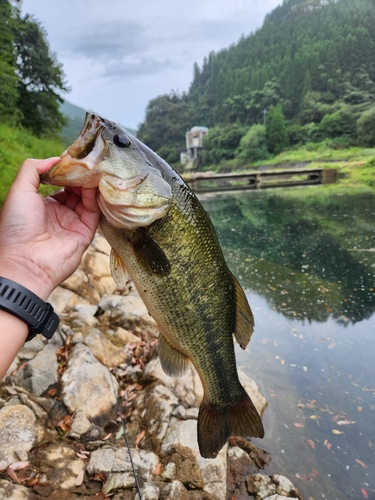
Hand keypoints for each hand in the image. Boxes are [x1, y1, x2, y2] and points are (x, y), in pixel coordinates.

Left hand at [0, 157, 99, 299]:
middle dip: (81, 176)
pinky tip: (94, 186)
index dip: (67, 171)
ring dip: (89, 185)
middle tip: (87, 163)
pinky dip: (95, 198)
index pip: (61, 184)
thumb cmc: (17, 226)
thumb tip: (55, 158)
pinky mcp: (85, 233)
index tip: (74, 158)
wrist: (25, 261)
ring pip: (86, 200)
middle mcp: (59, 214)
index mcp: (42, 205)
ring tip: (93, 171)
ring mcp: (73, 224)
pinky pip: (93, 213)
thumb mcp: (19, 190)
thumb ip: (33, 169)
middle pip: (76, 190)